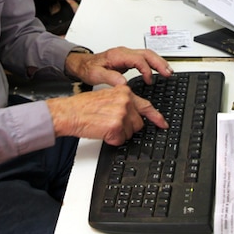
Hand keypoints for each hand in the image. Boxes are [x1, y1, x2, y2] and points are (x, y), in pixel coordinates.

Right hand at [46, 85, 167, 145]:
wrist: (70, 112)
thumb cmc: (84, 107)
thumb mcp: (107, 97)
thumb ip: (123, 103)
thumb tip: (135, 115)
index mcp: (124, 92)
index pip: (146, 106)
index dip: (156, 117)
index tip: (163, 124)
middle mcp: (125, 101)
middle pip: (138, 124)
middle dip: (127, 128)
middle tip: (112, 124)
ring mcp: (121, 113)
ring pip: (130, 133)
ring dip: (119, 134)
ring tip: (104, 125)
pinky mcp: (115, 126)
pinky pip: (121, 140)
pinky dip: (112, 140)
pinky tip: (102, 131)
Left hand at [65, 46, 172, 87]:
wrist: (82, 64)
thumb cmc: (88, 68)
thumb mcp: (96, 75)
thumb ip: (110, 78)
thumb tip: (123, 83)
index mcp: (118, 55)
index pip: (138, 59)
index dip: (146, 70)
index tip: (149, 81)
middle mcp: (124, 53)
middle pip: (147, 53)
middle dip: (159, 62)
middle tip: (168, 73)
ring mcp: (126, 55)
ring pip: (148, 54)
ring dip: (159, 62)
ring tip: (168, 72)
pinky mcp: (127, 59)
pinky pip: (144, 58)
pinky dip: (153, 63)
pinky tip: (158, 70)